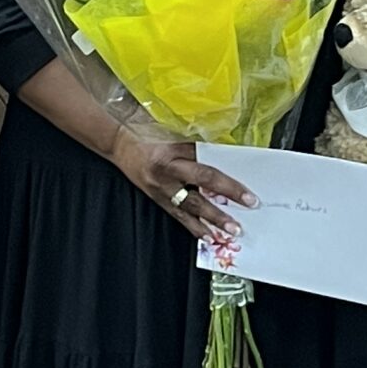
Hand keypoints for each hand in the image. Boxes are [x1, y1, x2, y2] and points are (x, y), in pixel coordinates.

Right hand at [107, 122, 255, 245]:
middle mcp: (167, 171)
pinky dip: (193, 226)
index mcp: (172, 150)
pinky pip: (178, 215)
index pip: (206, 165)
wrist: (119, 143)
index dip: (228, 179)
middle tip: (244, 214)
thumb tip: (225, 153)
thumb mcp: (172, 131)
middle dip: (224, 201)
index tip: (247, 193)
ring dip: (211, 221)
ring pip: (190, 207)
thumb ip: (196, 142)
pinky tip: (207, 236)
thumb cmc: (147, 131)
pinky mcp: (157, 198)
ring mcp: (161, 187)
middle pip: (201, 185)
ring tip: (229, 232)